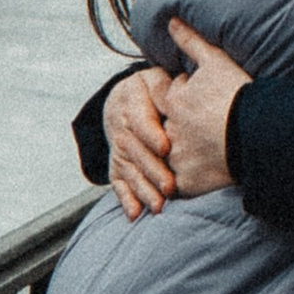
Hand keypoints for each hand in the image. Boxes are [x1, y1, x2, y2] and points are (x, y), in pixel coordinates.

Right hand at [106, 69, 175, 219]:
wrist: (123, 99)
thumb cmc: (151, 89)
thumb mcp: (156, 79)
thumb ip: (165, 86)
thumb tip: (177, 91)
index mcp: (130, 102)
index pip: (140, 121)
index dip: (152, 135)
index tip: (166, 148)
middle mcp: (120, 128)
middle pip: (135, 151)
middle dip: (152, 171)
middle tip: (169, 187)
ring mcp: (117, 149)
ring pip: (128, 171)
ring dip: (142, 190)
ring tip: (158, 205)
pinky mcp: (116, 165)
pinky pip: (118, 183)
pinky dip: (125, 200)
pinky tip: (135, 214)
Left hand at [161, 16, 251, 197]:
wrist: (258, 134)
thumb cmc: (238, 96)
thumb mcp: (215, 62)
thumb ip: (190, 41)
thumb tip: (170, 21)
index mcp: (173, 103)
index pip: (161, 100)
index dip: (174, 99)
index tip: (187, 104)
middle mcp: (168, 132)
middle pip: (159, 132)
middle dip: (166, 132)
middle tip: (185, 134)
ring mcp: (176, 159)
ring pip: (163, 161)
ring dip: (168, 160)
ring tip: (186, 160)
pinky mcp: (187, 183)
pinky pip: (175, 187)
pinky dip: (179, 185)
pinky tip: (189, 182)